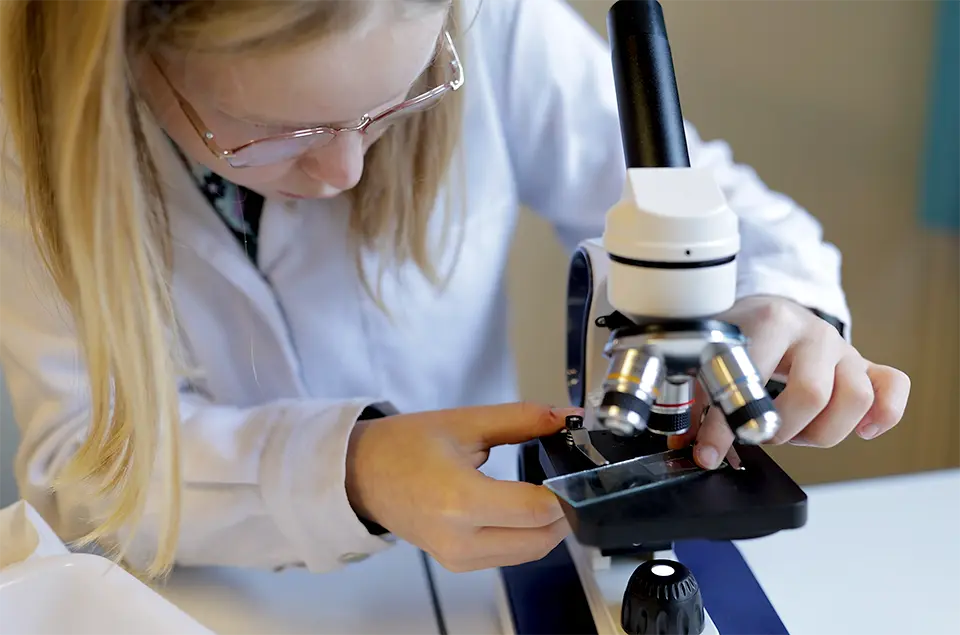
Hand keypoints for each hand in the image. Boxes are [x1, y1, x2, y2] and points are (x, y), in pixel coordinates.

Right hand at [345, 402, 575, 571]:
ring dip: (550, 526)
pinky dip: (529, 534)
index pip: (536, 509)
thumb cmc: (402, 446)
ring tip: (553, 491)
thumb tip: (566, 416)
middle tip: (572, 478)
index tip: (580, 468)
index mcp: (460, 500)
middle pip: (541, 538)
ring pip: (530, 553)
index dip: (567, 491)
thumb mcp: (464, 422)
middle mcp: (460, 539)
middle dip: (565, 510)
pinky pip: (510, 555)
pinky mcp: (458, 564)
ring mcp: (458, 558)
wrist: (360, 475)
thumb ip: (520, 419)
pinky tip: (529, 507)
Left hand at [669, 295, 910, 468]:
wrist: (763, 310)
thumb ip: (698, 401)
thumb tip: (694, 446)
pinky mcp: (864, 363)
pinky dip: (884, 415)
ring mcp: (841, 347)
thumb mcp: (709, 358)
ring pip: (855, 398)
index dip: (729, 423)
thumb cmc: (736, 337)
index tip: (710, 450)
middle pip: (813, 394)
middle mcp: (811, 332)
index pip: (753, 378)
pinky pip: (892, 387)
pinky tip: (861, 430)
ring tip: (795, 431)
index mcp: (768, 322)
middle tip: (760, 433)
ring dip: (822, 430)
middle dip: (781, 430)